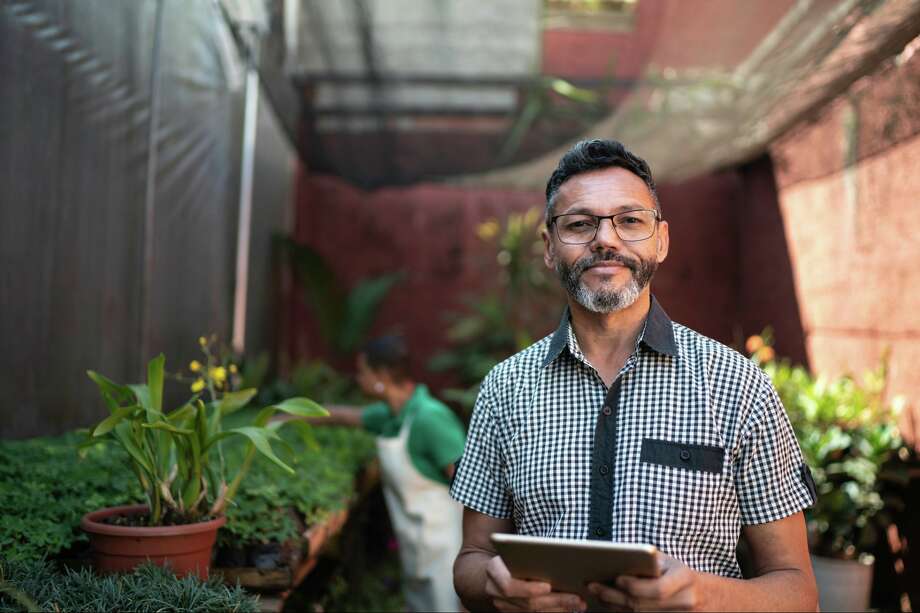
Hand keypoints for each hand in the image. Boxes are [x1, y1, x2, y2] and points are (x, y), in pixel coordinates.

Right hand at [485, 555, 586, 611]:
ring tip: (578, 604)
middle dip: (554, 601)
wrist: (494, 570)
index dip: (529, 589)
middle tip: (576, 598)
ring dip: (558, 609)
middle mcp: (495, 592)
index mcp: (494, 571)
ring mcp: (503, 606)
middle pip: (527, 603)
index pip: (510, 586)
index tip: (548, 586)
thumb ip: (528, 556)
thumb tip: (556, 562)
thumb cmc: (510, 556)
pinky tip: (567, 607)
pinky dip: (553, 612)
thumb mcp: (514, 550)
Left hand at [587, 553, 702, 610]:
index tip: (616, 578)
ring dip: (614, 607)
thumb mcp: (670, 563)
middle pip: (642, 605)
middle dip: (614, 596)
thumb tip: (616, 561)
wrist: (709, 598)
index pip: (658, 589)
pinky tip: (610, 607)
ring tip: (597, 596)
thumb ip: (649, 562)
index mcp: (685, 579)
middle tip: (593, 587)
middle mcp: (685, 602)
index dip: (635, 586)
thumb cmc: (681, 575)